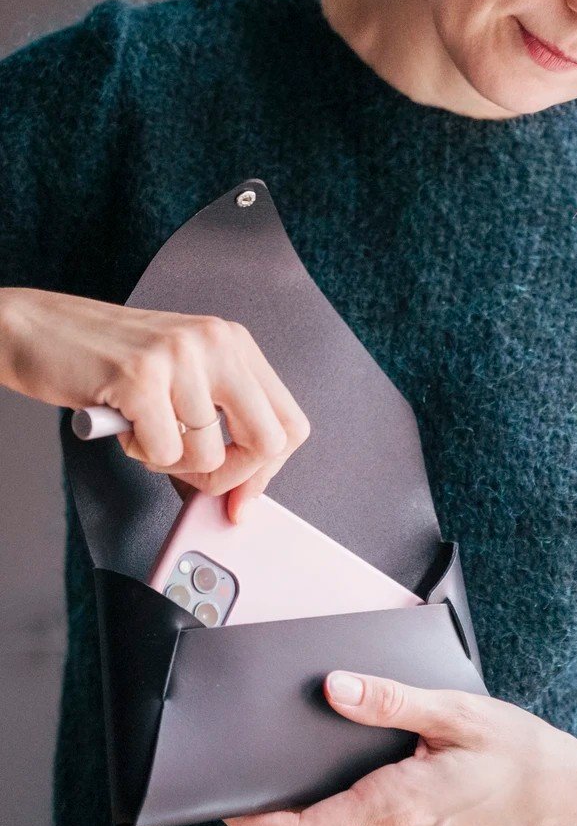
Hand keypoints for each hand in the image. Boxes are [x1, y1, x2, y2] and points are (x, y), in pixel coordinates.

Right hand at [0, 287, 310, 523]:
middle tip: (193, 480)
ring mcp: (180, 356)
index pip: (288, 422)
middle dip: (229, 479)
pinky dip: (139, 453)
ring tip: (143, 430)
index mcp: (233, 342)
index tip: (242, 497)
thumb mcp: (183, 375)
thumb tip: (244, 489)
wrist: (38, 328)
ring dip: (169, 462)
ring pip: (208, 455)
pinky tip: (123, 423)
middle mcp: (216, 342)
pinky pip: (162, 452)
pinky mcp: (141, 376)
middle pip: (267, 442)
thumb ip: (221, 419)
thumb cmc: (108, 357)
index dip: (268, 472)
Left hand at [222, 670, 576, 825]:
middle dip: (286, 795)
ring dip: (323, 793)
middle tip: (265, 748)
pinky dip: (353, 796)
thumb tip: (334, 687)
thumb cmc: (521, 752)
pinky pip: (368, 823)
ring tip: (321, 741)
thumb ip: (390, 701)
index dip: (258, 822)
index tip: (227, 801)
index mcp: (398, 805)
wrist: (569, 796)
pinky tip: (370, 758)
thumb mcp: (456, 712)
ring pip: (343, 824)